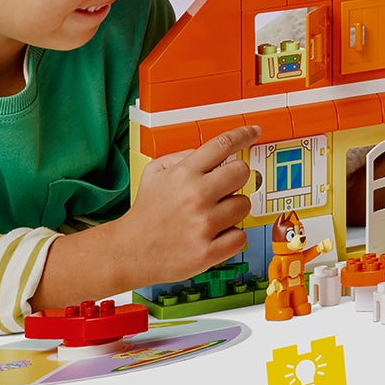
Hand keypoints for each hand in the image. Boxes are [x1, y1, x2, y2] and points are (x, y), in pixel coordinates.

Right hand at [123, 126, 258, 283]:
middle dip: (236, 178)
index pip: (222, 145)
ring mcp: (203, 225)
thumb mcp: (154, 172)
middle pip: (242, 173)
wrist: (130, 251)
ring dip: (233, 209)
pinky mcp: (208, 252)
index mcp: (183, 173)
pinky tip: (213, 235)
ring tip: (212, 216)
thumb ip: (182, 156)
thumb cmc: (146, 212)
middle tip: (224, 188)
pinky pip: (241, 236)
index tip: (254, 132)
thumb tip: (212, 153)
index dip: (243, 135)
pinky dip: (231, 236)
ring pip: (244, 205)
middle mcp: (196, 196)